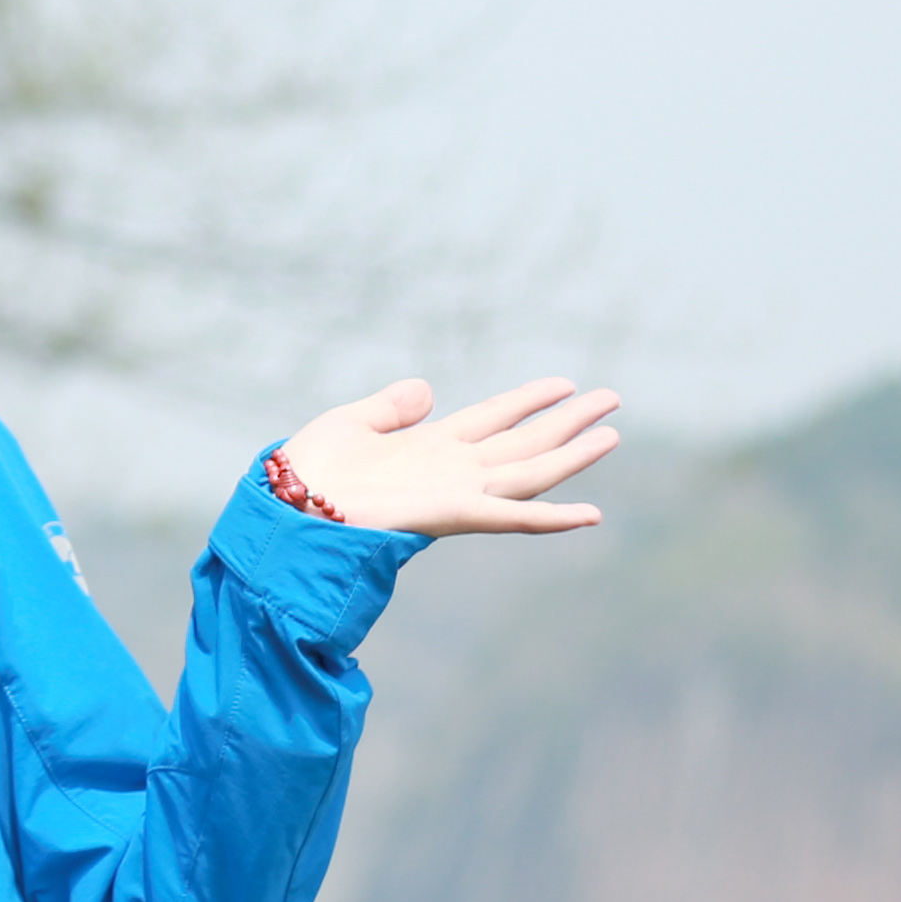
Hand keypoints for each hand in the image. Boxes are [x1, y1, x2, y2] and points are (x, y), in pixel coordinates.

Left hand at [277, 376, 618, 536]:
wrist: (287, 506)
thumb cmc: (308, 472)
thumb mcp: (351, 422)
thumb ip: (391, 406)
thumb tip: (428, 390)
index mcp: (430, 445)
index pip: (492, 417)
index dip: (528, 400)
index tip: (565, 383)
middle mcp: (451, 469)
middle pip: (523, 441)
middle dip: (567, 421)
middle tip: (613, 398)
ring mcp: (456, 491)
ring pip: (530, 471)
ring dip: (572, 453)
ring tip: (611, 432)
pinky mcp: (451, 514)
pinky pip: (511, 516)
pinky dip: (551, 518)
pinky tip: (590, 514)